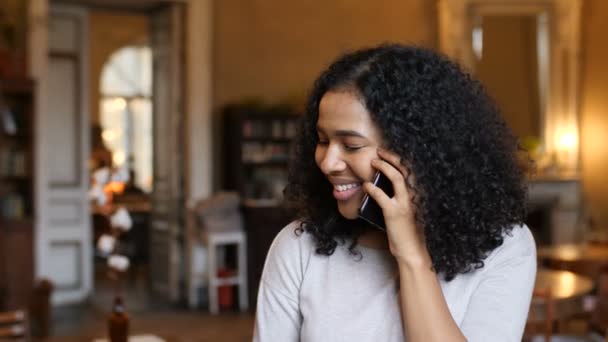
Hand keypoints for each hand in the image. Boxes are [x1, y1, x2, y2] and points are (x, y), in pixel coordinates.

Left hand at [362, 148, 430, 265]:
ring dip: (384, 167)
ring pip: (396, 177)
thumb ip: (399, 198)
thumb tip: (382, 185)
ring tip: (373, 162)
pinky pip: (382, 196)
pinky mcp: (395, 213)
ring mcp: (406, 204)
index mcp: (418, 195)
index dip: (399, 160)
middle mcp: (415, 196)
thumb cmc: (407, 232)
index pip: (411, 171)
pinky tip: (366, 185)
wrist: (412, 251)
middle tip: (379, 151)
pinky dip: (372, 188)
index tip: (388, 154)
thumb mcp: (407, 211)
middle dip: (392, 157)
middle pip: (405, 169)